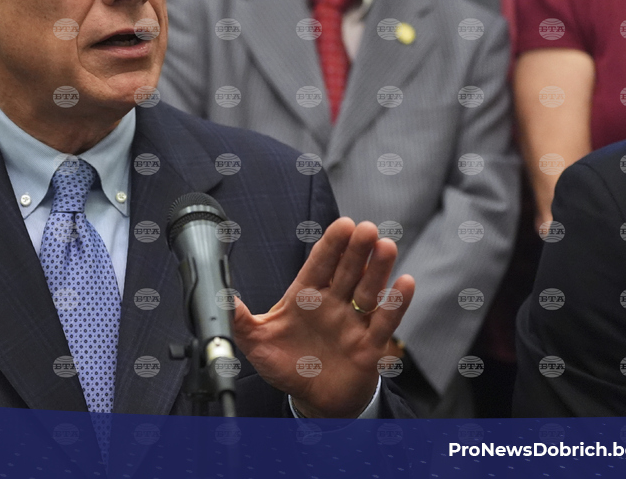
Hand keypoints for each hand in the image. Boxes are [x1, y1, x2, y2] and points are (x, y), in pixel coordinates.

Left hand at [231, 218, 414, 418]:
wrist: (312, 400)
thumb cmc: (287, 366)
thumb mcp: (256, 342)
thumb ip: (238, 320)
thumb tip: (221, 298)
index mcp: (306, 297)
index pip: (320, 264)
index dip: (331, 245)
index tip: (342, 225)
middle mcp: (333, 304)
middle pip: (347, 271)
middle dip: (357, 250)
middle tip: (367, 228)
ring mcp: (353, 322)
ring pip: (369, 290)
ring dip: (378, 269)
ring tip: (385, 246)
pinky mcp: (369, 345)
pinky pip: (385, 322)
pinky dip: (396, 303)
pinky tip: (404, 283)